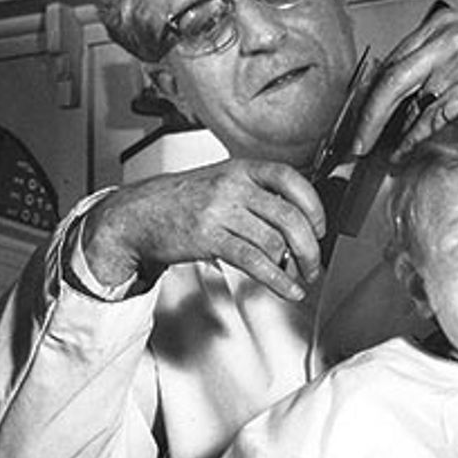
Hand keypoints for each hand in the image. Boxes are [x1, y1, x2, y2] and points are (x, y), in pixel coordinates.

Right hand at [80, 159, 325, 300]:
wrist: (137, 214)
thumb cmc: (181, 201)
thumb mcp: (221, 181)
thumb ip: (255, 192)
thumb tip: (297, 218)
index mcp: (241, 168)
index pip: (291, 179)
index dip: (314, 205)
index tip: (320, 227)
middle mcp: (234, 186)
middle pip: (290, 216)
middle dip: (311, 246)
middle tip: (314, 263)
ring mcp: (221, 211)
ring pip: (275, 241)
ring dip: (294, 266)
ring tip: (297, 278)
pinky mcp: (209, 238)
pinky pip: (254, 261)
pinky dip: (278, 280)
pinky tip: (287, 289)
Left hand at [353, 7, 457, 158]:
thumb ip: (439, 61)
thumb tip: (406, 95)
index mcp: (442, 24)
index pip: (392, 61)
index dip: (370, 95)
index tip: (359, 118)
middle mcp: (448, 36)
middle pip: (391, 79)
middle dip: (368, 117)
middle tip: (356, 143)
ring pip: (413, 100)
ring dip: (395, 133)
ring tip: (386, 152)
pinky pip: (440, 113)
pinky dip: (420, 135)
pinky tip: (410, 147)